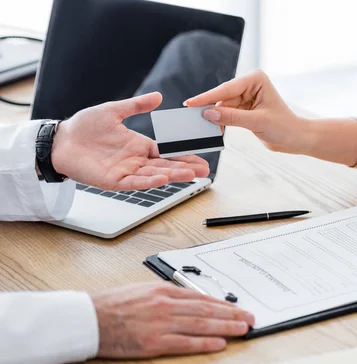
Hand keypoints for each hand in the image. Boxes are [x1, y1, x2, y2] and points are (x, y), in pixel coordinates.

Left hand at [51, 92, 209, 190]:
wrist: (60, 140)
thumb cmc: (84, 127)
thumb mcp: (114, 111)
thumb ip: (137, 105)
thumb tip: (159, 97)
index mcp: (139, 146)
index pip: (168, 152)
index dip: (184, 155)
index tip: (201, 157)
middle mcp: (136, 161)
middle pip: (166, 166)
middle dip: (186, 168)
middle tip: (205, 171)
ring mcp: (126, 172)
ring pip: (154, 175)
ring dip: (173, 175)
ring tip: (191, 175)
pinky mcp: (113, 181)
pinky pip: (134, 183)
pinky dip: (148, 182)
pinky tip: (162, 179)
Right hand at [91, 283, 254, 357]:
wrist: (89, 318)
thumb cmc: (113, 305)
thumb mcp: (143, 291)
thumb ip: (167, 296)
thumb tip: (189, 301)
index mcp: (164, 291)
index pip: (201, 298)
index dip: (223, 304)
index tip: (237, 308)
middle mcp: (166, 305)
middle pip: (207, 310)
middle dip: (232, 314)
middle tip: (249, 318)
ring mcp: (162, 323)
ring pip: (202, 324)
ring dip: (226, 326)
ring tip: (243, 329)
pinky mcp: (154, 342)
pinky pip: (185, 343)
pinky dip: (205, 343)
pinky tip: (220, 343)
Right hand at [184, 70, 312, 154]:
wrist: (295, 138)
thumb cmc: (284, 127)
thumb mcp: (257, 121)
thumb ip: (232, 117)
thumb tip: (209, 113)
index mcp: (255, 79)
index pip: (227, 88)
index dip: (208, 97)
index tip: (191, 103)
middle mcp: (250, 85)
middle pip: (223, 97)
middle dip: (210, 108)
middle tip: (194, 118)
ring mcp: (246, 96)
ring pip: (223, 106)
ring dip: (216, 117)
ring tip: (206, 128)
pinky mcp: (244, 108)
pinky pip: (227, 113)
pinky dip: (221, 121)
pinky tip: (216, 128)